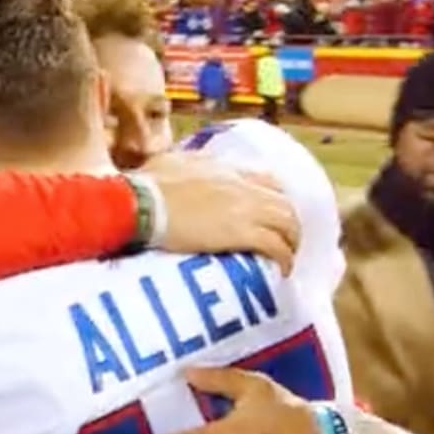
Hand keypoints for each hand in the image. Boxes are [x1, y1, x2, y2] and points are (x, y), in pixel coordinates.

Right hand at [140, 153, 299, 275]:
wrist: (142, 204)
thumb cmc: (148, 185)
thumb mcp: (170, 163)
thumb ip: (187, 164)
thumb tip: (182, 168)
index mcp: (227, 169)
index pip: (268, 180)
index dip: (275, 200)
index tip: (271, 215)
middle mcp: (243, 186)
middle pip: (284, 204)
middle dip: (289, 225)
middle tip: (283, 243)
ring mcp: (246, 208)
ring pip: (288, 223)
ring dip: (290, 242)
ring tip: (285, 259)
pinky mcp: (242, 233)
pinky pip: (276, 246)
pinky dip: (283, 259)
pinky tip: (281, 271)